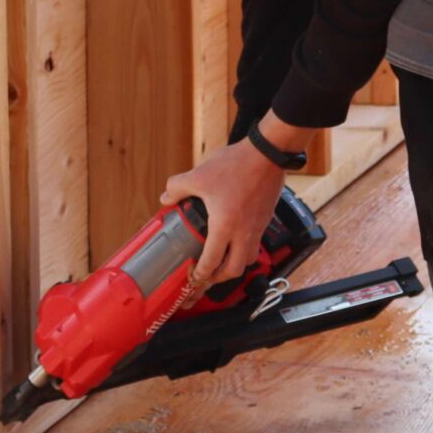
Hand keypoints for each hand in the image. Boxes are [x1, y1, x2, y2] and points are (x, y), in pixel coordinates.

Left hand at [159, 138, 291, 288]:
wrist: (267, 154)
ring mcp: (257, 227)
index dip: (201, 274)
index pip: (212, 261)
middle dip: (219, 278)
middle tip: (208, 276)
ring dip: (234, 265)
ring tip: (222, 261)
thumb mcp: (198, 175)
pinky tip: (236, 239)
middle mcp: (243, 233)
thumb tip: (166, 198)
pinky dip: (245, 249)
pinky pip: (256, 243)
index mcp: (224, 226)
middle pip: (234, 270)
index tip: (193, 277)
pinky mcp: (265, 219)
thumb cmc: (235, 165)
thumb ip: (177, 188)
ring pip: (248, 259)